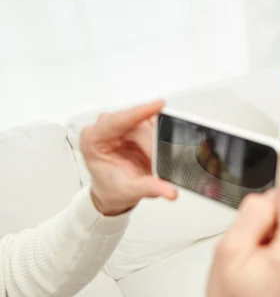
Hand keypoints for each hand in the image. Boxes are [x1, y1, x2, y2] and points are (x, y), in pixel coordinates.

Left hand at [80, 100, 176, 215]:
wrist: (114, 191)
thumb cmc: (112, 187)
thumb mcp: (129, 191)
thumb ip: (150, 188)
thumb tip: (169, 190)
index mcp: (93, 139)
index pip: (118, 120)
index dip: (140, 112)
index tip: (159, 105)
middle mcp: (106, 127)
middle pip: (139, 125)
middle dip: (154, 144)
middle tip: (159, 163)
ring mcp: (122, 125)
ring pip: (149, 125)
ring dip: (159, 143)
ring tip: (154, 163)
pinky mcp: (136, 126)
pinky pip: (155, 127)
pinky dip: (162, 140)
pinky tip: (159, 153)